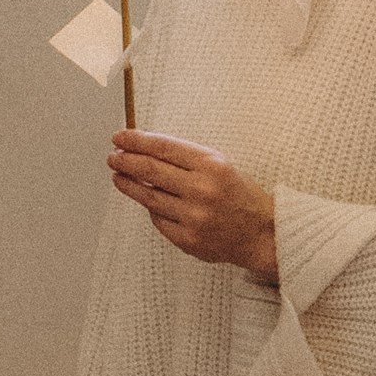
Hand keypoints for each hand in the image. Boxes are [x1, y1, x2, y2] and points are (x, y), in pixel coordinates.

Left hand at [109, 134, 278, 280]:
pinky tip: (147, 200)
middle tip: (113, 156)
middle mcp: (202, 190)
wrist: (263, 233)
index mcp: (213, 165)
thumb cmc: (241, 195)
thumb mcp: (222, 165)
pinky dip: (152, 208)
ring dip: (129, 184)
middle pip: (151, 170)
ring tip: (119, 176)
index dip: (137, 141)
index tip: (120, 137)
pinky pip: (159, 220)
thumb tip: (145, 149)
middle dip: (126, 160)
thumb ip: (187, 159)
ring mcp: (194, 217)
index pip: (164, 147)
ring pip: (149, 196)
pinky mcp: (188, 239)